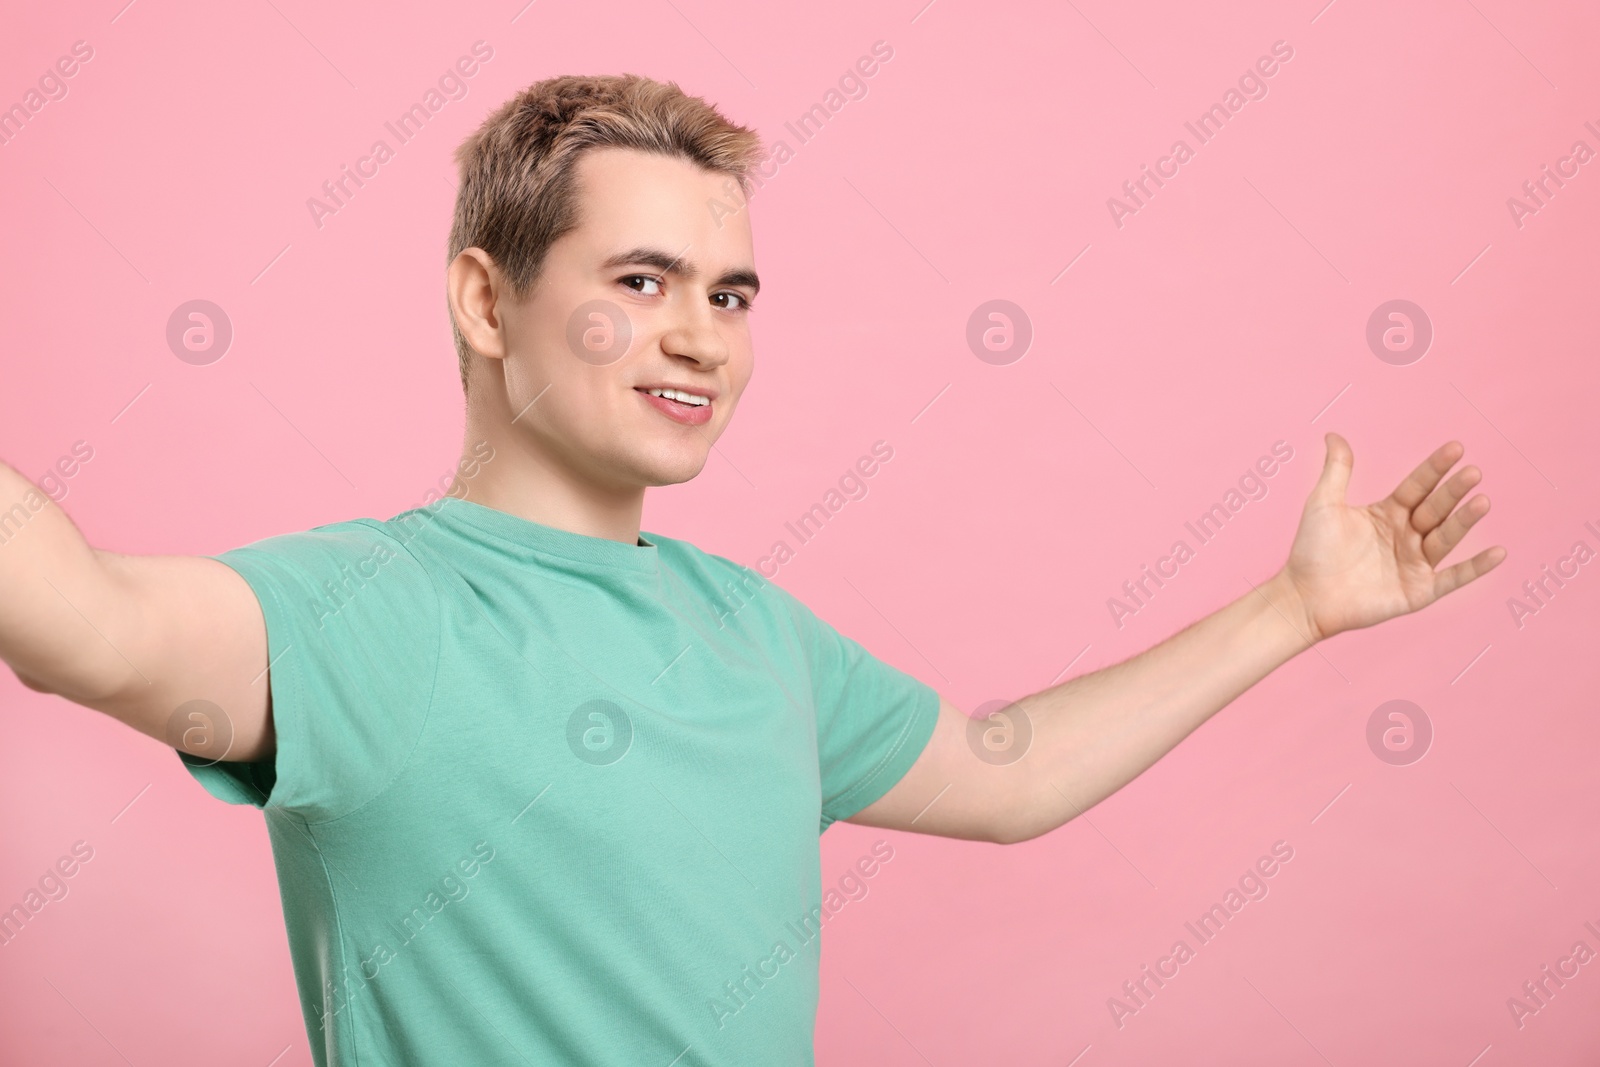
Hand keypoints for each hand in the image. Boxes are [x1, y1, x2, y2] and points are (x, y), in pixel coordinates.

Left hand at [1277, 433, 1505, 642]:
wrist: (1304, 597)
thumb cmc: (1311, 551)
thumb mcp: (1324, 503)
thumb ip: (1337, 470)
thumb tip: (1334, 434)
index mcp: (1388, 513)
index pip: (1418, 486)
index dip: (1435, 468)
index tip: (1456, 448)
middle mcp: (1406, 535)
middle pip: (1436, 508)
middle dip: (1453, 492)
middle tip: (1472, 473)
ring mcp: (1414, 563)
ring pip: (1446, 538)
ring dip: (1465, 521)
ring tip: (1483, 501)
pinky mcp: (1418, 591)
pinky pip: (1453, 578)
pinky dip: (1476, 568)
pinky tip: (1499, 553)